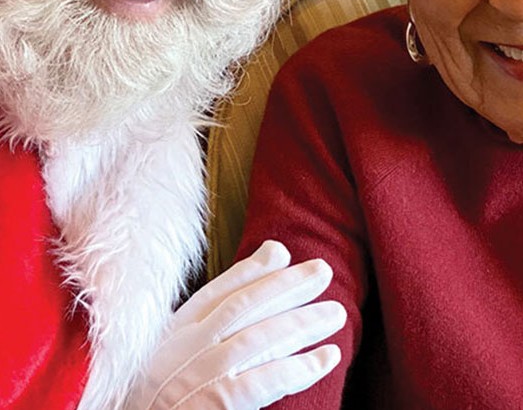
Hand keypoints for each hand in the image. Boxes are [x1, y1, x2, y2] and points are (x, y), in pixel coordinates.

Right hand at [126, 240, 345, 409]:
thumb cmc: (152, 397)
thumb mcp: (168, 354)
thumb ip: (206, 319)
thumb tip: (249, 277)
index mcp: (172, 332)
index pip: (215, 293)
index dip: (250, 271)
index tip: (282, 252)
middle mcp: (184, 348)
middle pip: (242, 308)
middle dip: (286, 286)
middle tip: (323, 271)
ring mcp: (198, 377)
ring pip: (257, 339)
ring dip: (300, 323)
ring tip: (336, 314)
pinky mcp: (211, 406)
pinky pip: (260, 382)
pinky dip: (295, 368)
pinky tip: (325, 359)